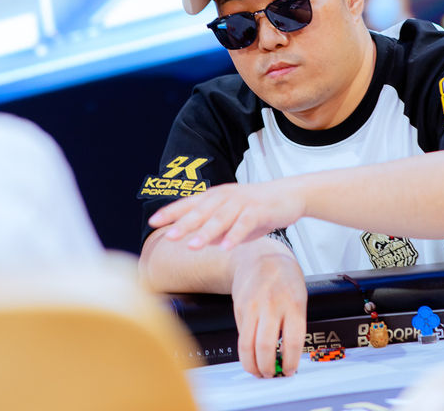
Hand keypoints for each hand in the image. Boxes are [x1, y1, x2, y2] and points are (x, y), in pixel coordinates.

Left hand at [148, 179, 305, 250]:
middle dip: (184, 223)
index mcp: (216, 197)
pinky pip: (245, 224)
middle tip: (169, 236)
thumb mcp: (233, 219)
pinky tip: (226, 247)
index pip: (189, 203)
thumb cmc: (259, 208)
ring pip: (221, 218)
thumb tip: (199, 242)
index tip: (153, 221)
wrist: (290, 195)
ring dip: (206, 232)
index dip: (171, 212)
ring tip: (192, 246)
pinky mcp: (260, 210)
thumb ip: (215, 230)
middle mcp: (226, 197)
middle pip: (202, 211)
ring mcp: (243, 203)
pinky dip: (235, 235)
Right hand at [230, 248, 306, 377]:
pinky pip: (241, 335)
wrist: (260, 257)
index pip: (292, 342)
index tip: (289, 371)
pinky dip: (246, 350)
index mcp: (293, 305)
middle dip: (267, 368)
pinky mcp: (239, 309)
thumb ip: (294, 325)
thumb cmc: (284, 278)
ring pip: (247, 345)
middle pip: (265, 347)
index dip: (290, 362)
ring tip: (258, 371)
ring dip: (252, 365)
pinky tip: (251, 353)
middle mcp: (272, 306)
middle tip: (271, 374)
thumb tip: (288, 355)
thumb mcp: (299, 298)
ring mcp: (253, 307)